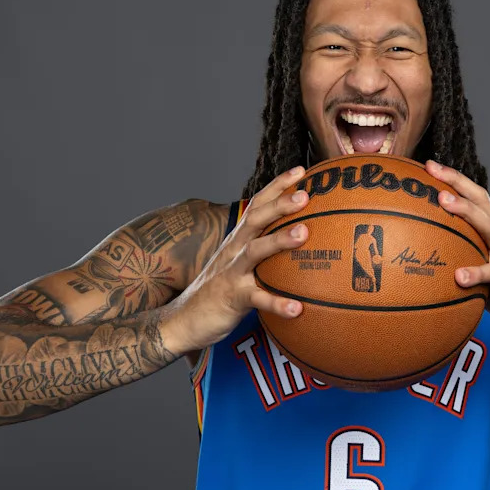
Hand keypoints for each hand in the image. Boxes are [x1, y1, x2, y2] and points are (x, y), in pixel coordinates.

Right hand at [162, 167, 309, 352]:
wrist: (184, 319)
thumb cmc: (221, 289)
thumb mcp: (241, 263)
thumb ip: (264, 250)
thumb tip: (301, 241)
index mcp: (238, 239)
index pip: (257, 204)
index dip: (277, 186)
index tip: (301, 170)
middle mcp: (234, 249)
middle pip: (256, 219)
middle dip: (280, 204)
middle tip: (306, 194)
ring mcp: (232, 273)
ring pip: (255, 252)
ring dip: (279, 240)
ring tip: (304, 234)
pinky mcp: (233, 299)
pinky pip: (257, 300)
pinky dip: (277, 304)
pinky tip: (298, 309)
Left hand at [425, 161, 489, 337]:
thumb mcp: (486, 275)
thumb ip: (465, 264)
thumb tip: (428, 266)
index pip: (475, 199)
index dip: (455, 181)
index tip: (430, 166)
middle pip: (480, 202)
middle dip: (456, 183)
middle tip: (432, 169)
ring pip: (487, 227)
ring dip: (465, 211)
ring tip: (443, 201)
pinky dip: (476, 273)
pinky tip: (459, 276)